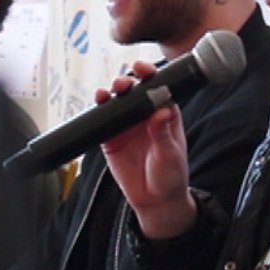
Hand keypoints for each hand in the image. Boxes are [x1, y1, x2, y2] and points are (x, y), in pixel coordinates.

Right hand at [99, 61, 196, 238]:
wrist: (155, 201)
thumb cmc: (171, 176)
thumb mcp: (170, 154)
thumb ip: (163, 133)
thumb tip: (162, 111)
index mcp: (165, 115)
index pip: (159, 89)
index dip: (151, 75)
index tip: (144, 69)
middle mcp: (145, 117)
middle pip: (135, 92)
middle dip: (128, 82)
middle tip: (124, 84)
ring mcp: (127, 126)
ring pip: (117, 103)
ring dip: (112, 93)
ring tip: (108, 93)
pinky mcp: (112, 139)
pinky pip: (103, 121)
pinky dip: (99, 110)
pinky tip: (98, 103)